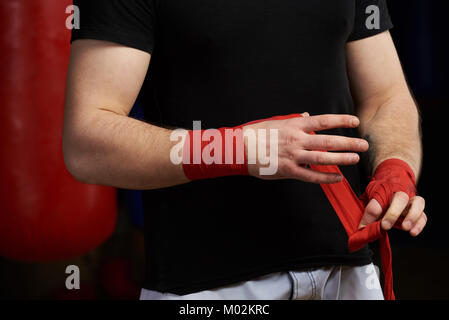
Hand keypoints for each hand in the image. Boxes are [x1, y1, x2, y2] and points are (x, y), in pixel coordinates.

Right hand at [243, 113, 368, 182]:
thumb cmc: (257, 134)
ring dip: (341, 158)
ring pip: (322, 157)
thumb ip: (294, 120)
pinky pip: (310, 175)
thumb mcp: (277, 122)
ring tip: (355, 158)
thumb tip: (307, 115)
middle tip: (364, 144)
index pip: (323, 121)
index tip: (355, 121)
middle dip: (349, 142)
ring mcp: (293, 156)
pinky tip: (336, 178)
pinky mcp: (288, 170)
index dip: (341, 120)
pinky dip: (325, 177)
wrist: (240, 148)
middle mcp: (297, 139)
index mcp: (295, 125)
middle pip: (328, 140)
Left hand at [359, 193, 426, 235]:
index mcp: (385, 188)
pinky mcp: (418, 209)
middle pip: (400, 198)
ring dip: (412, 216)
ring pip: (417, 203)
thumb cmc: (381, 192)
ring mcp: (411, 200)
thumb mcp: (370, 198)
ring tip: (405, 228)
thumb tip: (362, 227)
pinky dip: (419, 224)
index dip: (372, 212)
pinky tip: (413, 232)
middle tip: (385, 225)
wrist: (394, 183)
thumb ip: (368, 210)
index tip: (364, 225)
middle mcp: (400, 192)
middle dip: (393, 213)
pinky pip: (423, 216)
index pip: (378, 198)